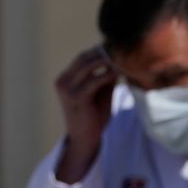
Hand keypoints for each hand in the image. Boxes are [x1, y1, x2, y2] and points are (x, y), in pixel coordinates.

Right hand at [55, 46, 117, 181]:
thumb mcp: (99, 91)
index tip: (118, 48)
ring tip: (124, 59)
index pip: (83, 57)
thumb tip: (119, 58)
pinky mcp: (77, 97)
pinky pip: (95, 80)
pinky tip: (121, 72)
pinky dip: (109, 74)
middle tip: (123, 49)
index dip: (100, 51)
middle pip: (85, 58)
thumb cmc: (93, 116)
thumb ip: (105, 75)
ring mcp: (67, 89)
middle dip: (104, 52)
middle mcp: (62, 81)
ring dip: (108, 60)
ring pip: (90, 65)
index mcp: (64, 79)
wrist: (85, 139)